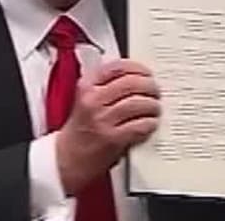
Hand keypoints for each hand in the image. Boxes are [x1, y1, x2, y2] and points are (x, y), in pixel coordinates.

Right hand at [55, 60, 160, 195]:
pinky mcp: (112, 139)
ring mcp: (103, 120)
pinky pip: (140, 125)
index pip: (117, 67)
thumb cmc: (81, 128)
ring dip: (152, 105)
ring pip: (138, 103)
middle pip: (131, 83)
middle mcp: (93, 100)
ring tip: (155, 108)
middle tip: (155, 91)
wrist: (68, 157)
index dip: (138, 68)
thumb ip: (105, 85)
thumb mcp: (85, 99)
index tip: (147, 73)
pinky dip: (149, 123)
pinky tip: (150, 123)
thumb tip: (136, 76)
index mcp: (86, 86)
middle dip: (149, 86)